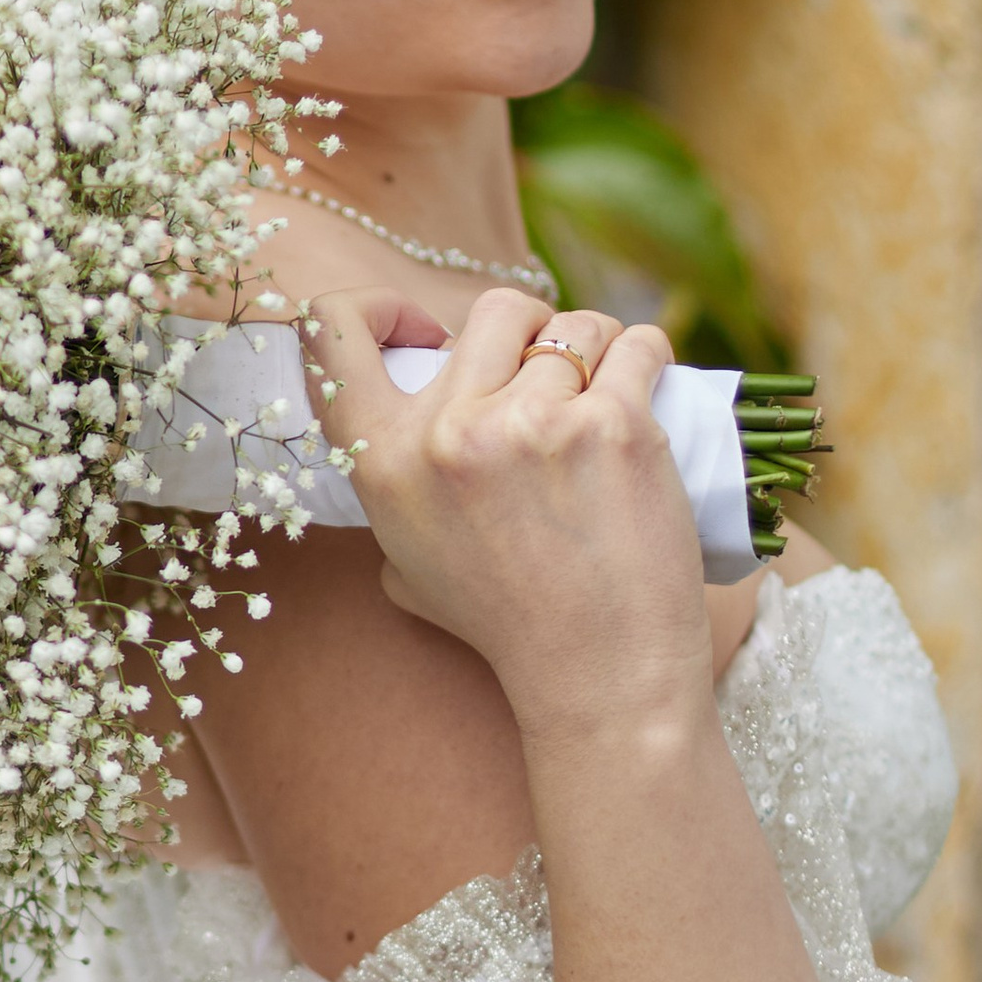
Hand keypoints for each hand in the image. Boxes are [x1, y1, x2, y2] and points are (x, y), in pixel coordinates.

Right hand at [305, 285, 711, 747]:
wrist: (598, 675)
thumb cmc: (508, 622)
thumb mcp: (408, 562)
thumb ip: (395, 488)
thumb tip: (407, 418)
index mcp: (383, 464)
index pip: (332, 333)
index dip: (381, 306)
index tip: (428, 331)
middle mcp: (447, 436)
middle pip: (491, 311)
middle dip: (529, 335)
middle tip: (550, 386)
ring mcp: (531, 424)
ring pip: (574, 325)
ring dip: (597, 352)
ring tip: (604, 406)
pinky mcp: (613, 425)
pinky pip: (639, 345)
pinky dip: (649, 359)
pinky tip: (648, 394)